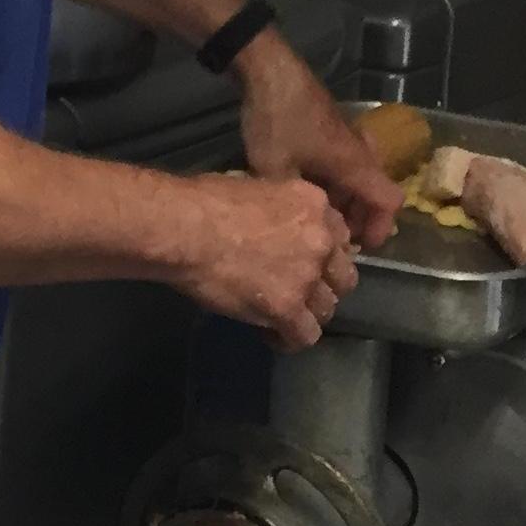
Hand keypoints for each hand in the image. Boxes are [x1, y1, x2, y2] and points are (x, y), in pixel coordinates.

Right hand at [175, 173, 358, 351]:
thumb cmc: (202, 201)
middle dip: (321, 286)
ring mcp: (307, 276)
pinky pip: (305, 335)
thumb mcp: (254, 186)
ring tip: (279, 317)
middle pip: (342, 276)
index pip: (339, 238)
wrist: (183, 229)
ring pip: (327, 308)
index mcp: (314, 205)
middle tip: (293, 290)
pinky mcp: (287, 307)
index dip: (322, 255)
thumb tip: (268, 220)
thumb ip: (277, 208)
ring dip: (306, 313)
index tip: (301, 261)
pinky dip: (289, 339)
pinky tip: (271, 334)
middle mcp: (321, 240)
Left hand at [234, 36, 401, 249]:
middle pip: (374, 192)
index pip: (389, 202)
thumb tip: (292, 224)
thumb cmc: (276, 121)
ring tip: (317, 219)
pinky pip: (342, 164)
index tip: (361, 247)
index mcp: (355, 164)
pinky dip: (333, 183)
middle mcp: (360, 152)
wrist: (270, 70)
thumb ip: (288, 199)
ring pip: (357, 178)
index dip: (381, 229)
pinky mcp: (330, 130)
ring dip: (344, 200)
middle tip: (334, 238)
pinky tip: (304, 190)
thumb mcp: (273, 168)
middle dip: (360, 218)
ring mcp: (346, 138)